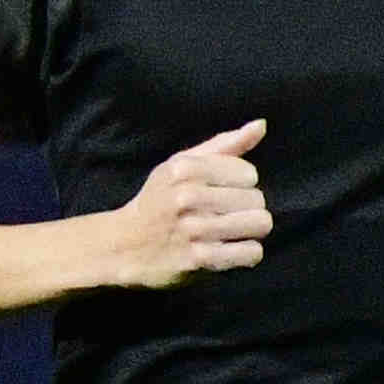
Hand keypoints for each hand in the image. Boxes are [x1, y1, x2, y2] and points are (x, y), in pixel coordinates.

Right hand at [101, 118, 269, 287]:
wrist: (122, 246)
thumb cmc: (159, 201)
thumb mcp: (181, 165)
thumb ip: (224, 145)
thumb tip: (261, 125)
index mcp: (184, 168)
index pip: (249, 173)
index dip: (240, 185)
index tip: (220, 192)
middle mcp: (188, 196)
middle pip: (257, 199)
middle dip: (245, 209)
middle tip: (222, 215)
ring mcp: (193, 228)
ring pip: (260, 224)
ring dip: (250, 231)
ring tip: (229, 232)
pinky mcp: (198, 259)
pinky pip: (251, 252)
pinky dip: (246, 254)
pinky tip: (228, 250)